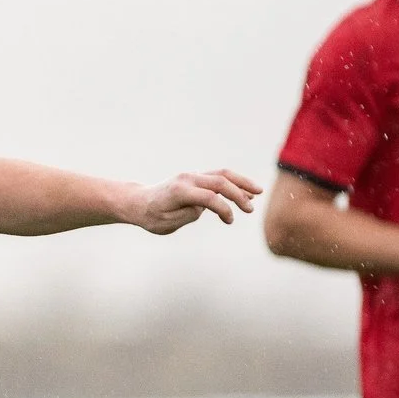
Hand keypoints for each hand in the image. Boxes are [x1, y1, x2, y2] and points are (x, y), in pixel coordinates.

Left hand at [126, 169, 261, 233]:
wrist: (139, 203)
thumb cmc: (151, 217)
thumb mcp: (166, 223)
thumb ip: (188, 214)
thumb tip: (205, 206)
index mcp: (179, 191)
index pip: (208, 196)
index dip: (223, 209)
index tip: (230, 221)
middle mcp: (187, 179)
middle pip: (219, 181)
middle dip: (238, 194)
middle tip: (250, 209)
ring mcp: (192, 176)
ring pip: (222, 174)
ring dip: (241, 182)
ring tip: (259, 192)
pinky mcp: (196, 178)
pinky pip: (218, 177)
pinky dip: (233, 183)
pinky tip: (247, 192)